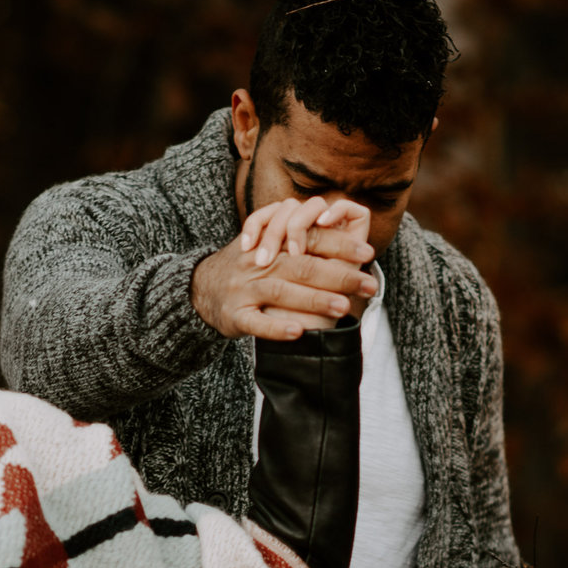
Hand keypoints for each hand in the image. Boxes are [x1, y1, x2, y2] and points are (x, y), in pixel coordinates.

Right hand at [191, 196, 376, 341]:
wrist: (199, 290)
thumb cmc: (247, 269)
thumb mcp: (269, 247)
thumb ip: (301, 240)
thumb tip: (350, 235)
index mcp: (271, 245)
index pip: (308, 239)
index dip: (339, 245)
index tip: (368, 253)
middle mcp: (259, 264)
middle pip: (302, 266)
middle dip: (339, 275)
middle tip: (368, 285)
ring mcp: (245, 290)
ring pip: (282, 292)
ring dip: (314, 300)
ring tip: (344, 308)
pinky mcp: (235, 315)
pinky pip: (256, 323)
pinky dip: (277, 328)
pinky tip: (299, 332)